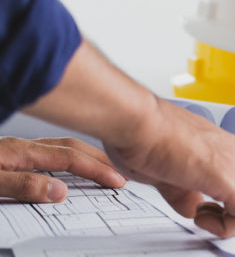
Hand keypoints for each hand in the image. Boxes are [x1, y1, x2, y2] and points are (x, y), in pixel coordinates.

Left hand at [0, 136, 125, 201]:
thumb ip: (23, 185)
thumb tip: (60, 191)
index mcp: (20, 151)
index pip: (69, 157)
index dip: (96, 169)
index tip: (116, 180)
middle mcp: (22, 146)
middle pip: (72, 146)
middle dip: (100, 159)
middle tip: (121, 173)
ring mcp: (17, 149)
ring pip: (63, 146)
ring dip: (87, 156)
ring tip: (104, 167)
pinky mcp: (11, 155)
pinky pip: (51, 151)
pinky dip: (70, 157)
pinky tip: (71, 165)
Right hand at [104, 98, 234, 237]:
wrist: (133, 119)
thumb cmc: (141, 135)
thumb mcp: (166, 172)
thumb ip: (184, 192)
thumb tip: (192, 208)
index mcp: (224, 149)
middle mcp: (234, 153)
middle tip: (220, 226)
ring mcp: (232, 161)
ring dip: (233, 224)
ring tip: (202, 217)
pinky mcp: (223, 174)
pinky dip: (227, 225)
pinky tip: (201, 217)